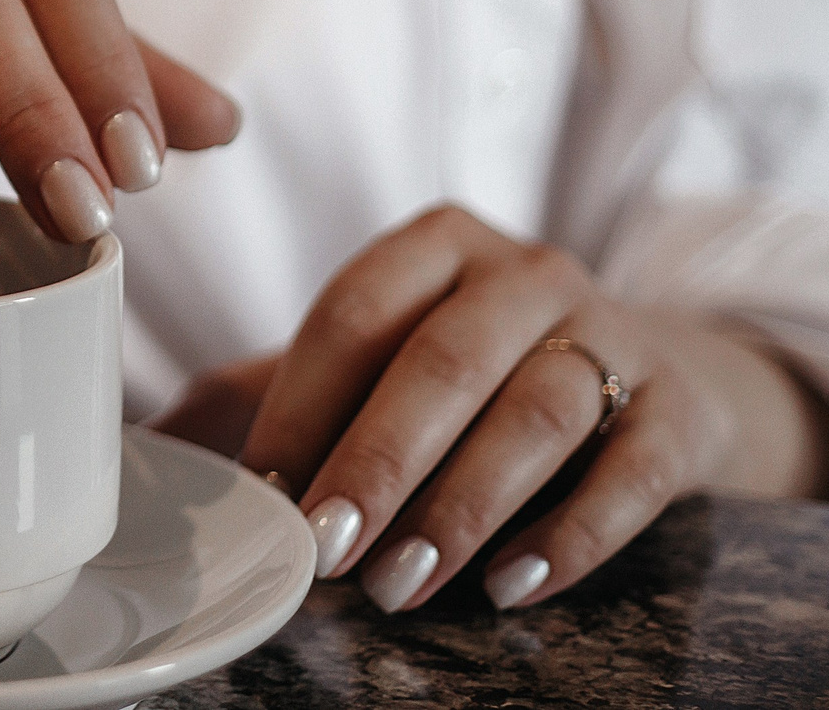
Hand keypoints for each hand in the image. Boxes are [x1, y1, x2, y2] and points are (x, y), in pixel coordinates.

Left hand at [222, 205, 828, 613]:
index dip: (303, 402)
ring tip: (402, 583)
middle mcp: (528, 272)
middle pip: (444, 360)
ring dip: (463, 504)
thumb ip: (267, 393)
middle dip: (378, 461)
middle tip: (328, 549)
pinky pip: (632, 467)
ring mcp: (614, 331)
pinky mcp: (682, 406)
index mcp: (437, 244)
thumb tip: (147, 441)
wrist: (653, 375)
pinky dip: (573, 531)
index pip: (356, 310)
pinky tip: (512, 584)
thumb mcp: (376, 364)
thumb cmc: (477, 374)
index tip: (262, 490)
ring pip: (536, 410)